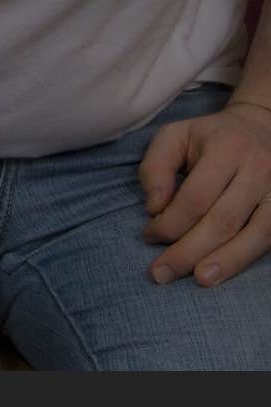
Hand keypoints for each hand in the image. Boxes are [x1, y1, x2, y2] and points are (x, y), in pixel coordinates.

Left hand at [138, 98, 270, 286]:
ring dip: (223, 263)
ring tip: (197, 279)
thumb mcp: (175, 136)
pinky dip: (244, 259)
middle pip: (223, 220)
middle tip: (161, 272)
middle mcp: (257, 169)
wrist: (260, 127)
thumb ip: (155, 167)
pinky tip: (223, 272)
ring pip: (253, 236)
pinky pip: (268, 240)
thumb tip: (154, 208)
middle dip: (188, 251)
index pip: (196, 197)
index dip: (170, 222)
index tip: (148, 234)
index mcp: (226, 147)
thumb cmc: (209, 137)